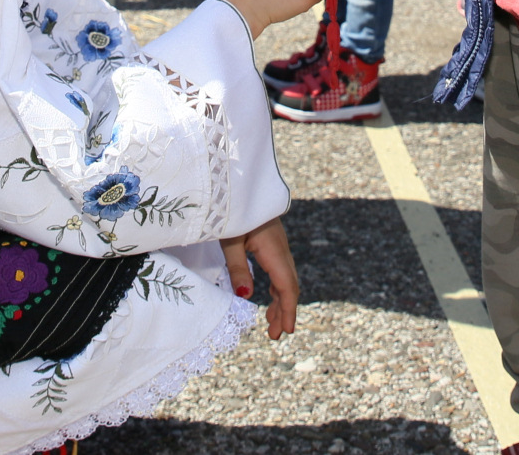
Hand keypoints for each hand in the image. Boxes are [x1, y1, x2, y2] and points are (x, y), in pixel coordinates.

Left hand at [221, 218, 298, 340]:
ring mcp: (277, 244)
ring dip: (280, 301)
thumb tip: (245, 296)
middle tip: (276, 335)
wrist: (237, 183)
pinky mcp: (271, 241)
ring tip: (271, 323)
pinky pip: (279, 269)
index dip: (288, 309)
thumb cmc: (231, 208)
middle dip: (284, 310)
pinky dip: (276, 287)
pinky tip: (268, 297)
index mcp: (273, 249)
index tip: (286, 331)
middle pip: (288, 284)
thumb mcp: (230, 239)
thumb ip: (238, 267)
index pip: (286, 285)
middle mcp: (280, 248)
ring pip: (285, 277)